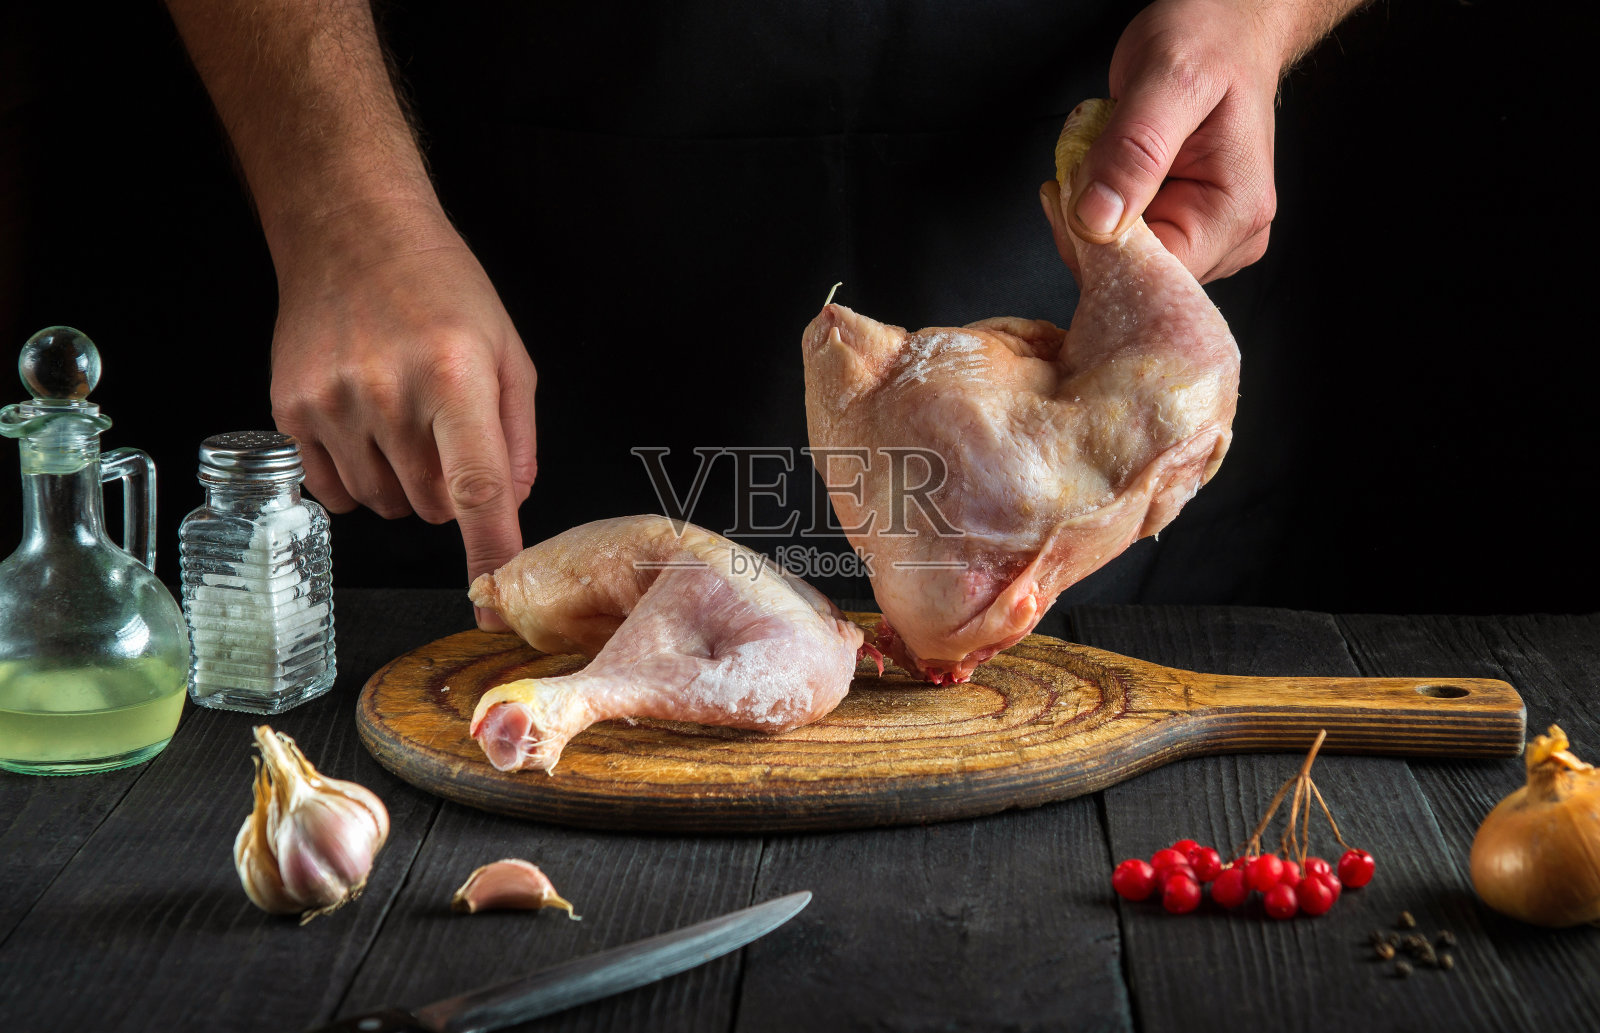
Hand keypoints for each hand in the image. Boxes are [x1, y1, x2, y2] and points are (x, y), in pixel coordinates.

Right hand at [268, 199, 536, 626]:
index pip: (478, 487)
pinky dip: (357, 478)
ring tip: (404, 419)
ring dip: (404, 484)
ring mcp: (333, 406)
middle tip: (447, 435)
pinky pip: (334, 491)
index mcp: (454, 377)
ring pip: (387, 505)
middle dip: (452, 491)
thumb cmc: (440, 286)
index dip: (490, 549)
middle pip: (434, 505)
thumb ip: (519, 434)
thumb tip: (514, 503)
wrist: (351, 232)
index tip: (496, 595)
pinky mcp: (292, 412)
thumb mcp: (508, 349)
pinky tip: (365, 429)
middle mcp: (389, 395)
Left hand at [1063, 0, 1285, 281]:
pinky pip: (1121, 240)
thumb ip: (1132, 152)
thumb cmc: (1209, 42)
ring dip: (1090, 216)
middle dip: (1088, 229)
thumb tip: (1097, 221)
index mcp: (1235, 213)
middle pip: (1134, 274)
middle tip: (1080, 164)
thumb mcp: (1167, 80)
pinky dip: (1097, 209)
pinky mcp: (1182, 227)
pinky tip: (1103, 171)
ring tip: (1100, 157)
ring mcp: (1207, 237)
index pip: (1153, 273)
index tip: (1065, 196)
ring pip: (1121, 260)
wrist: (1226, 25)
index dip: (1096, 250)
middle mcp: (1229, 238)